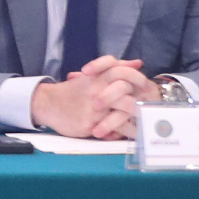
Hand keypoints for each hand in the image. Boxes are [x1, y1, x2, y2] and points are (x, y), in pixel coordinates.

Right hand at [30, 61, 145, 138]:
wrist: (47, 103)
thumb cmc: (73, 90)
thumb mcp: (92, 76)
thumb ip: (115, 68)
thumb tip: (138, 63)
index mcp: (97, 79)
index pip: (121, 72)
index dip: (137, 79)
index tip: (147, 88)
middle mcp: (95, 92)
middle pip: (125, 96)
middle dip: (140, 104)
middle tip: (151, 111)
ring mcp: (92, 110)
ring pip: (120, 115)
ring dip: (135, 121)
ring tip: (145, 126)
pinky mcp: (88, 125)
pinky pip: (110, 130)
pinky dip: (122, 133)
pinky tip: (130, 135)